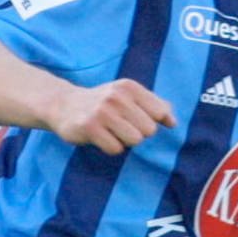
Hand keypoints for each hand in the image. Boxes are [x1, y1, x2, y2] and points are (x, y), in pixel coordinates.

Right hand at [45, 79, 175, 154]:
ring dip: (125, 141)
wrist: (64, 105)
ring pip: (135, 140)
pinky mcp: (90, 127)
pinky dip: (111, 147)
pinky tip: (101, 137)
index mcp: (129, 87)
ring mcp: (103, 111)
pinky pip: (116, 148)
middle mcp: (117, 96)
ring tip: (111, 132)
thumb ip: (154, 106)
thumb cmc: (103, 103)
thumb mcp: (128, 96)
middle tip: (120, 126)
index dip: (151, 121)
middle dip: (138, 133)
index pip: (160, 113)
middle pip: (149, 130)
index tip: (136, 119)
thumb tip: (173, 122)